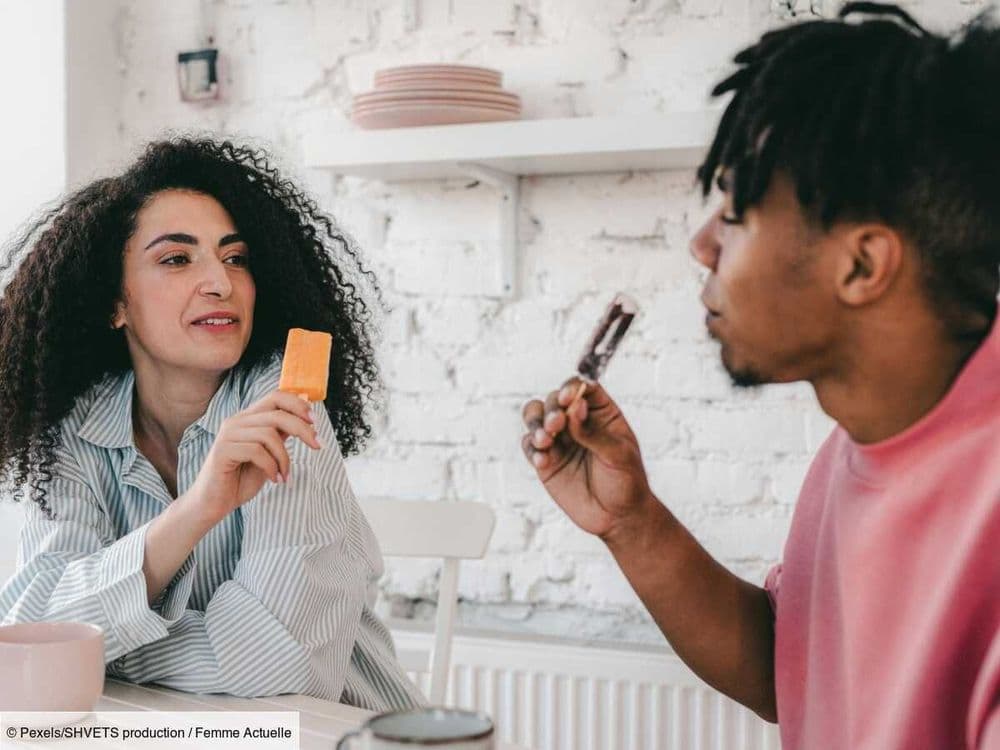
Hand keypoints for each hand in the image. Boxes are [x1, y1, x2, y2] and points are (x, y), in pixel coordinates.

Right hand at [189, 390, 320, 521]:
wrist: (214, 504)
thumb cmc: (240, 480)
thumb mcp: (269, 454)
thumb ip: (280, 436)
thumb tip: (305, 420)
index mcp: (248, 419)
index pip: (275, 397)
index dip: (298, 405)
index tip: (315, 421)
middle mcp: (236, 421)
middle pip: (277, 413)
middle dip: (302, 429)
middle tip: (317, 445)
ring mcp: (228, 434)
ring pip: (269, 434)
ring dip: (284, 458)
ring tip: (284, 475)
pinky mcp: (223, 450)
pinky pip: (257, 451)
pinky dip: (271, 467)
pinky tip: (274, 479)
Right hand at [521, 377, 652, 539]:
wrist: (618, 518)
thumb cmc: (627, 482)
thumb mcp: (618, 456)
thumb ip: (594, 432)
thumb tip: (575, 406)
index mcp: (601, 413)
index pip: (583, 388)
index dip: (572, 387)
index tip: (568, 396)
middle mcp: (577, 422)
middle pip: (554, 400)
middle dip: (552, 409)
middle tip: (556, 423)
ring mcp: (560, 440)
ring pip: (535, 417)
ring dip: (535, 423)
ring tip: (545, 440)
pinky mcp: (546, 460)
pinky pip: (530, 446)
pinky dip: (532, 449)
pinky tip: (543, 460)